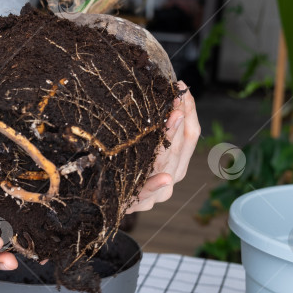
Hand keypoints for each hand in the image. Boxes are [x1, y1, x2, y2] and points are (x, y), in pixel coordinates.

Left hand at [125, 81, 199, 213]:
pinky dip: (155, 186)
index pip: (190, 134)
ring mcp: (158, 192)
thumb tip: (164, 92)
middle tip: (177, 98)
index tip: (181, 88)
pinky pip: (147, 194)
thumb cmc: (125, 167)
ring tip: (174, 118)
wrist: (103, 201)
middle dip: (179, 121)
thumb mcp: (141, 143)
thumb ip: (154, 126)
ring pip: (167, 164)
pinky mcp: (139, 203)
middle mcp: (172, 175)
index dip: (188, 112)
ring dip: (171, 140)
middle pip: (179, 147)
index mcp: (177, 160)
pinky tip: (165, 178)